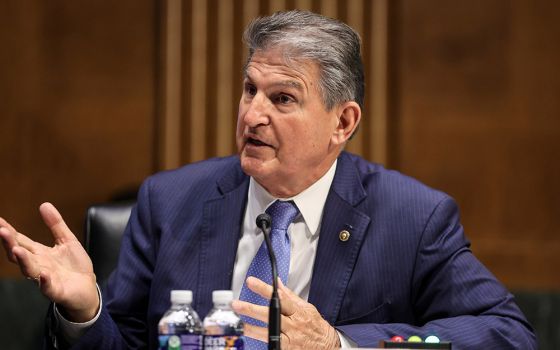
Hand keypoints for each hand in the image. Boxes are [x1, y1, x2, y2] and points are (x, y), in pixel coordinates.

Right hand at [0, 202, 98, 321]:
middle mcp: (38, 265)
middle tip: (2, 231)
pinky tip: (43, 274)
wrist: (87, 289)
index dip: (9, 231)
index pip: (20, 240)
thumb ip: (56, 224)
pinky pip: (48, 287)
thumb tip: (44, 204)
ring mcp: (45, 279)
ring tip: (16, 249)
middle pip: (19, 254)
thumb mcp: (67, 240)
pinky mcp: (56, 291)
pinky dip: (44, 281)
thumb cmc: (74, 266)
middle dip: (10, 243)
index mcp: (39, 253)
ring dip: (23, 260)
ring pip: (30, 270)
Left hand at [232, 276, 340, 348]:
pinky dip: (262, 340)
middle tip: (236, 304)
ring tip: (238, 324)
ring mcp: (289, 338)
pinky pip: (272, 344)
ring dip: (251, 328)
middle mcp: (293, 324)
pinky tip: (250, 337)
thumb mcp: (306, 307)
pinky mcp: (286, 349)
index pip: (279, 298)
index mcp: (298, 311)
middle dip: (252, 309)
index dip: (264, 289)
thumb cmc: (315, 326)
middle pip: (270, 315)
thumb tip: (277, 282)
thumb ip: (289, 295)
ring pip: (267, 332)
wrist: (327, 346)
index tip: (251, 282)